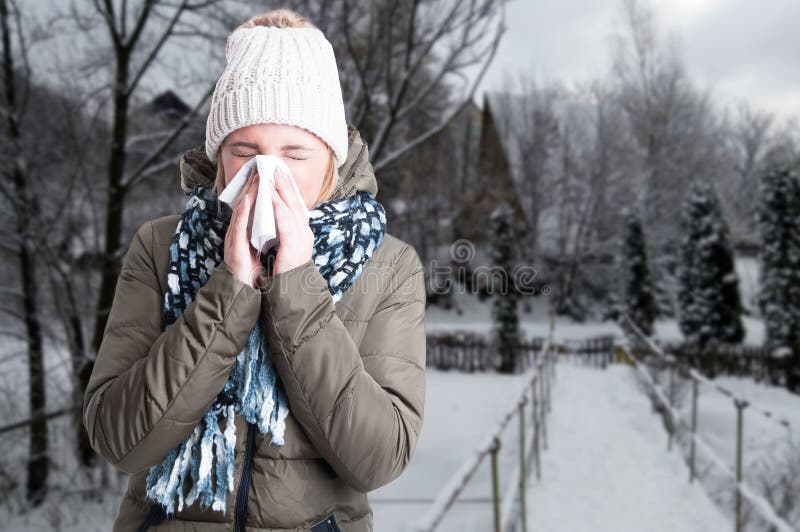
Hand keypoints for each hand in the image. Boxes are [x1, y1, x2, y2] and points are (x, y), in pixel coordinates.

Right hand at [224, 170, 263, 287]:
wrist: (242, 293)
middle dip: (252, 186)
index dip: (257, 190)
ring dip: (247, 192)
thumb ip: (263, 234)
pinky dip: (242, 212)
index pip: (251, 207)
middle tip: (260, 167)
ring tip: (255, 177)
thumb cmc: (251, 272)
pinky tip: (247, 199)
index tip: (265, 174)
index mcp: (245, 232)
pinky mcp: (234, 248)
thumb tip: (273, 220)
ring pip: (240, 211)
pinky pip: (238, 226)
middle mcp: (238, 232)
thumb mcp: (259, 248)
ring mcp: (234, 239)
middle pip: (245, 204)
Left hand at [270, 167, 312, 275]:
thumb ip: (284, 232)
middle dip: (286, 184)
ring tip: (272, 177)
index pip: (296, 205)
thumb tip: (277, 217)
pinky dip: (278, 208)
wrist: (291, 290)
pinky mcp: (294, 246)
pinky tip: (271, 197)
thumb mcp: (287, 247)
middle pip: (295, 202)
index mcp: (303, 232)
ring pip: (291, 209)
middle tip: (277, 166)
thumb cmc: (287, 271)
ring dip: (281, 192)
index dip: (289, 188)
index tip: (281, 173)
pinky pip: (286, 223)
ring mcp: (302, 239)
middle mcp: (305, 233)